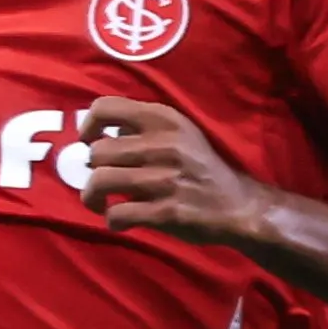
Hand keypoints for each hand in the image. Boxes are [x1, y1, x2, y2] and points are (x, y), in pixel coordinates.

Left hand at [79, 97, 269, 246]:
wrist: (239, 205)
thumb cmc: (200, 168)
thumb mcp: (179, 134)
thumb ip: (142, 128)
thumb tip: (97, 132)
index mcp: (165, 120)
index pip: (104, 107)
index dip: (87, 126)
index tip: (89, 143)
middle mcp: (164, 145)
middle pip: (96, 152)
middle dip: (90, 171)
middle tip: (102, 181)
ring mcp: (164, 179)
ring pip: (99, 181)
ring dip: (93, 197)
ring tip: (102, 203)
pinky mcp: (165, 211)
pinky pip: (116, 214)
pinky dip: (112, 221)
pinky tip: (122, 220)